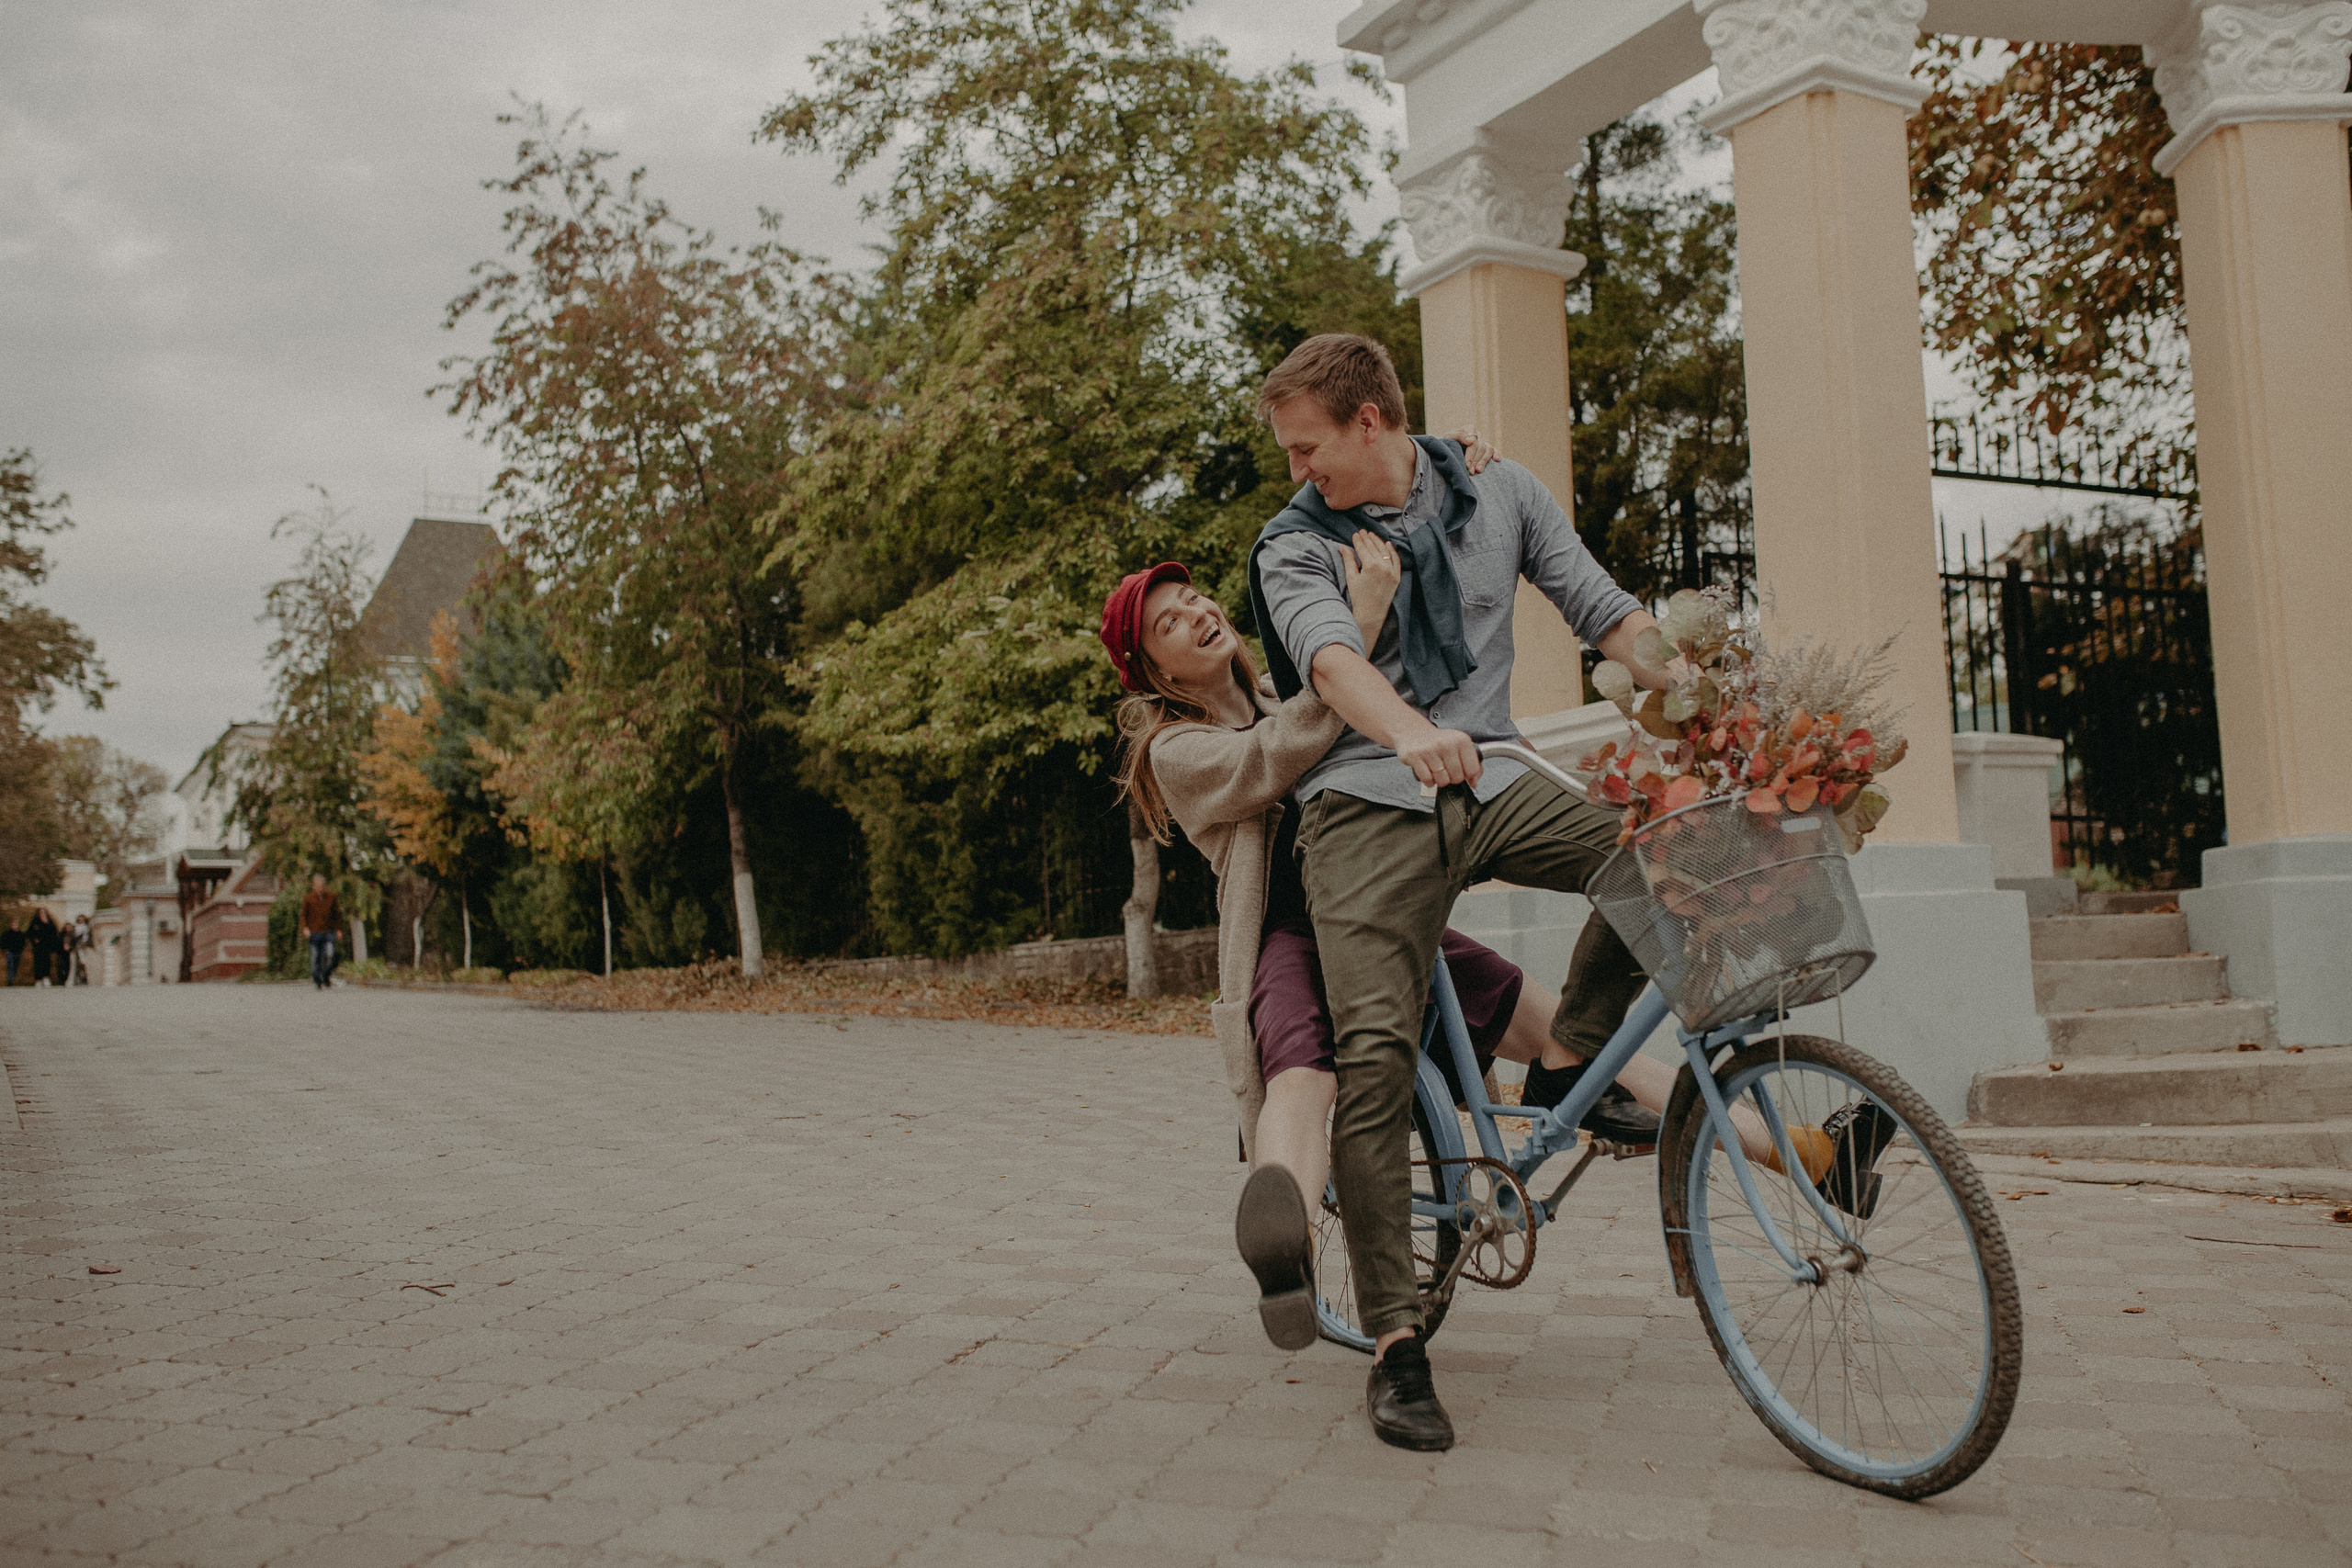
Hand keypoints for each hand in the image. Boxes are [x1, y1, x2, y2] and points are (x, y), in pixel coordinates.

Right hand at [1339, 528, 1400, 648]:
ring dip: (1378, 542)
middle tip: (1362, 531)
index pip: (1363, 548)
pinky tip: (1387, 544)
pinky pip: (1395, 560)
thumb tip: (1343, 547)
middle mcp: (1383, 566)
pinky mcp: (1397, 577)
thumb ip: (1348, 560)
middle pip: (1374, 547)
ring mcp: (1392, 571)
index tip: (1355, 534)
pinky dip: (1392, 551)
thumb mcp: (1351, 578)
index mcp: (1371, 566)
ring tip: (1372, 535)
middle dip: (1367, 538)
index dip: (1358, 540)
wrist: (1371, 614)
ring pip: (1385, 551)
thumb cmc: (1359, 598)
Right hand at [1394, 720, 1482, 790]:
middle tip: (1447, 770)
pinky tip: (1428, 772)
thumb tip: (1473, 783)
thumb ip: (1472, 764)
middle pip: (1457, 777)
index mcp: (1461, 740)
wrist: (1414, 731)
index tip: (1462, 772)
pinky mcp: (1415, 756)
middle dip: (1452, 778)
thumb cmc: (1439, 742)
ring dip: (1440, 780)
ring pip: (1442, 781)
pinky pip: (1427, 779)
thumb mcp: (1459, 746)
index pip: (1473, 770)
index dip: (1468, 776)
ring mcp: (1430, 750)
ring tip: (1437, 771)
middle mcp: (1446, 744)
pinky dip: (1428, 781)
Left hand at [1444, 425, 1498, 473]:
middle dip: (1475, 460)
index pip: (1474, 439)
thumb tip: (1470, 440)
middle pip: (1481, 447)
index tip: (1466, 463)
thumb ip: (1458, 436)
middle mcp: (1477, 434)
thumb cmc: (1446, 445)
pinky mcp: (1487, 449)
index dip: (1471, 452)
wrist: (1445, 451)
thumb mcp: (1447, 438)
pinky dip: (1497, 454)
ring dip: (1483, 461)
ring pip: (1488, 450)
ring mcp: (1483, 441)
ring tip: (1477, 471)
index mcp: (1468, 429)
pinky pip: (1494, 450)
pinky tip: (1497, 460)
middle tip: (1470, 471)